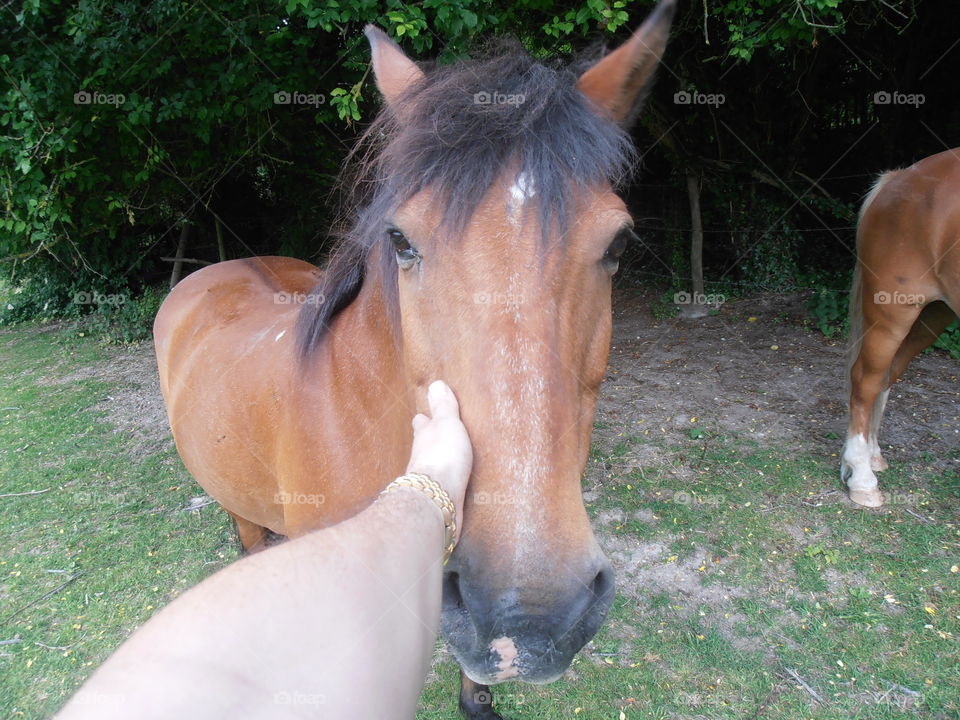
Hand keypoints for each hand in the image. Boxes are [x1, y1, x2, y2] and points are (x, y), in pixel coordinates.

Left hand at [406, 380, 471, 541]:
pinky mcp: (436, 498)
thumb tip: (435, 384)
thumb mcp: (447, 424)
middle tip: (436, 439)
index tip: (425, 416)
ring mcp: (427, 480)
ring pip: (430, 468)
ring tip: (447, 463)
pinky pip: (441, 488)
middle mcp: (421, 457)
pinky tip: (451, 488)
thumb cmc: (442, 455)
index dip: (424, 419)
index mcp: (424, 436)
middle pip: (423, 447)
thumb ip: (443, 407)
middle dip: (428, 443)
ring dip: (436, 465)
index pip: (421, 423)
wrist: (437, 498)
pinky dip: (444, 485)